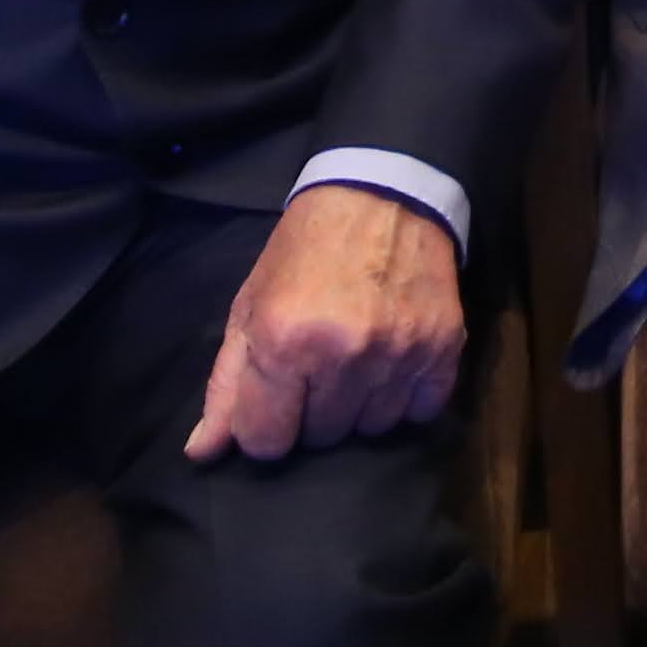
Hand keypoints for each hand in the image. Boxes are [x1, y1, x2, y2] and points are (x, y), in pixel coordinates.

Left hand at [185, 185, 464, 461]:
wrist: (380, 193)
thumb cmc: (303, 251)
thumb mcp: (250, 308)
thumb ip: (227, 385)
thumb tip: (202, 453)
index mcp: (284, 342)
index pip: (267, 442)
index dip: (265, 425)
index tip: (275, 398)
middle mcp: (344, 354)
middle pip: (322, 438)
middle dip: (313, 411)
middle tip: (318, 366)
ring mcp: (398, 352)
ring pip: (372, 429)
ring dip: (360, 406)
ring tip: (357, 360)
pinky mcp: (444, 347)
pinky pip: (420, 411)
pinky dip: (405, 397)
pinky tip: (392, 362)